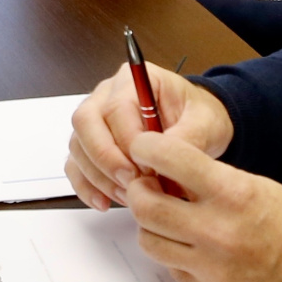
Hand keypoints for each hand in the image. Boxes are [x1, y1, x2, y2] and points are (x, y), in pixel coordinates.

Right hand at [66, 62, 232, 209]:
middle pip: (85, 122)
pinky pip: (75, 164)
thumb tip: (163, 158)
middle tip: (132, 183)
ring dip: (99, 176)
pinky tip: (105, 201)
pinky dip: (86, 186)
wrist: (197, 126)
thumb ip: (188, 136)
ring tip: (129, 196)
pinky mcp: (90, 144)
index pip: (116, 108)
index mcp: (133, 80)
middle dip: (106, 158)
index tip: (150, 169)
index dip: (128, 142)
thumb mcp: (206, 122)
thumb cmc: (198, 117)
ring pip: (78, 145)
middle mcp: (106, 95)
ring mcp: (94, 120)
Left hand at [124, 135, 281, 281]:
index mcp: (233, 194)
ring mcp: (208, 266)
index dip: (147, 148)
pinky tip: (191, 251)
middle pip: (144, 204)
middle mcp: (215, 229)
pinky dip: (174, 258)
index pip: (169, 158)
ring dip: (151, 227)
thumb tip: (172, 174)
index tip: (143, 147)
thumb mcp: (262, 190)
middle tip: (145, 188)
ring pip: (149, 240)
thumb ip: (215, 182)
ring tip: (167, 222)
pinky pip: (171, 270)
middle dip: (138, 191)